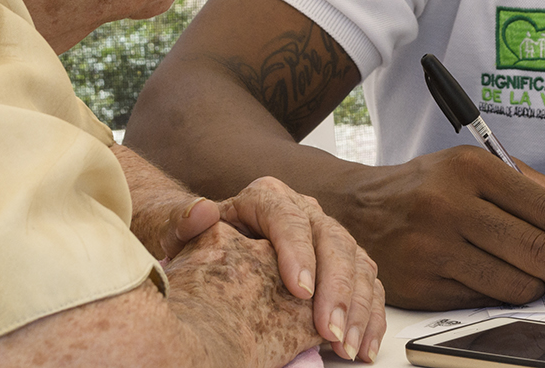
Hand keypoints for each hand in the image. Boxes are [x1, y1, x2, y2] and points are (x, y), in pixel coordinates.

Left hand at [111, 147, 384, 360]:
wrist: (207, 243)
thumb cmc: (191, 237)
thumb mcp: (174, 226)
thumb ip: (181, 219)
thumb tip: (202, 211)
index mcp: (266, 198)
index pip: (288, 218)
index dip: (298, 253)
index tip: (300, 291)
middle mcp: (303, 211)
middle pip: (331, 241)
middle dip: (336, 289)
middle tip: (329, 331)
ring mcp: (325, 235)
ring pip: (356, 262)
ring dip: (357, 307)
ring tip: (347, 347)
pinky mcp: (340, 262)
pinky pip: (366, 283)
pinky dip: (369, 316)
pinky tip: (363, 345)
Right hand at [339, 145, 544, 308]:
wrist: (359, 210)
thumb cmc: (429, 187)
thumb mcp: (473, 166)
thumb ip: (531, 187)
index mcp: (472, 168)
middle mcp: (451, 205)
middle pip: (539, 251)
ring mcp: (435, 248)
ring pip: (518, 285)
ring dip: (538, 288)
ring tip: (533, 278)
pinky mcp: (425, 285)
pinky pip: (486, 300)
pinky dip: (503, 296)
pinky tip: (497, 280)